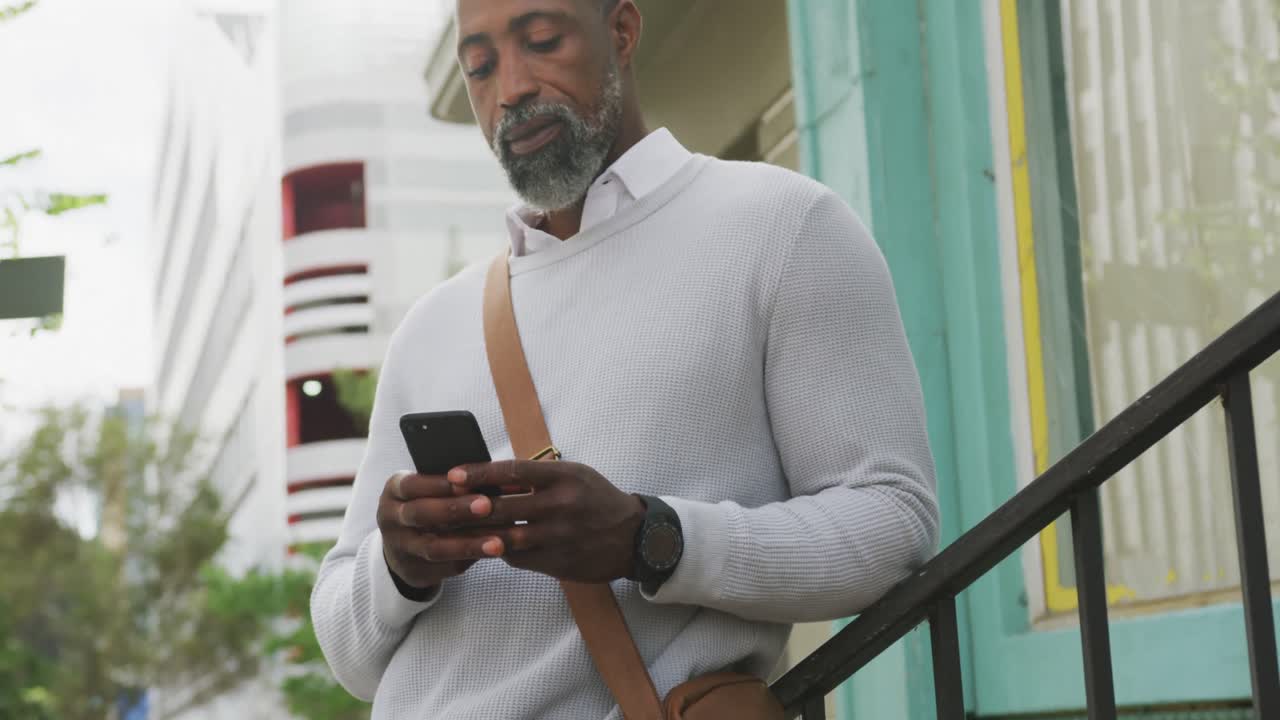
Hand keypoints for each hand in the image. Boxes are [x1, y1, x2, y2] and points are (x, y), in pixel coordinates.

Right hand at [376, 471, 506, 592]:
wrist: (401, 546)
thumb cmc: (425, 504)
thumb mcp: (425, 489)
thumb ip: (450, 484)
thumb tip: (491, 476)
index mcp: (394, 491)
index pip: (413, 485)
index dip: (440, 484)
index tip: (469, 481)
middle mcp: (392, 520)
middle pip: (421, 514)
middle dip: (455, 509)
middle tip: (487, 505)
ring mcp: (400, 548)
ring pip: (434, 548)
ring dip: (468, 544)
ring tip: (498, 542)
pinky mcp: (415, 571)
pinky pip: (445, 566)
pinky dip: (471, 559)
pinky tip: (493, 553)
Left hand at [445, 460, 645, 582]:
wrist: (635, 538)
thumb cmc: (597, 500)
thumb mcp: (575, 476)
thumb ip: (538, 477)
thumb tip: (494, 478)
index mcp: (564, 477)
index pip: (512, 471)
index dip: (479, 473)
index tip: (453, 474)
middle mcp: (561, 505)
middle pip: (503, 507)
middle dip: (469, 508)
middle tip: (443, 506)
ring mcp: (559, 537)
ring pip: (506, 537)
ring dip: (479, 534)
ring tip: (455, 531)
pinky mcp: (558, 562)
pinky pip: (518, 558)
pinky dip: (500, 551)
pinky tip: (488, 546)